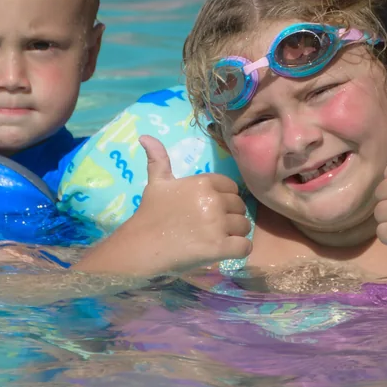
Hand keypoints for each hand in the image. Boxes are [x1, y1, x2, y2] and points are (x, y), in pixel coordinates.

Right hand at [121, 135, 251, 272]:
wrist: (141, 246)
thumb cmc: (150, 214)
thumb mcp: (156, 183)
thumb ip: (158, 159)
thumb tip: (145, 136)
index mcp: (203, 183)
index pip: (232, 187)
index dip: (224, 198)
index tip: (210, 209)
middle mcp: (214, 201)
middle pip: (240, 207)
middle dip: (230, 217)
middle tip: (212, 227)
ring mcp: (218, 225)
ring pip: (244, 226)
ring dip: (235, 234)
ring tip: (217, 239)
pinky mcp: (220, 247)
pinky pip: (245, 246)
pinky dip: (239, 250)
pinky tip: (225, 250)